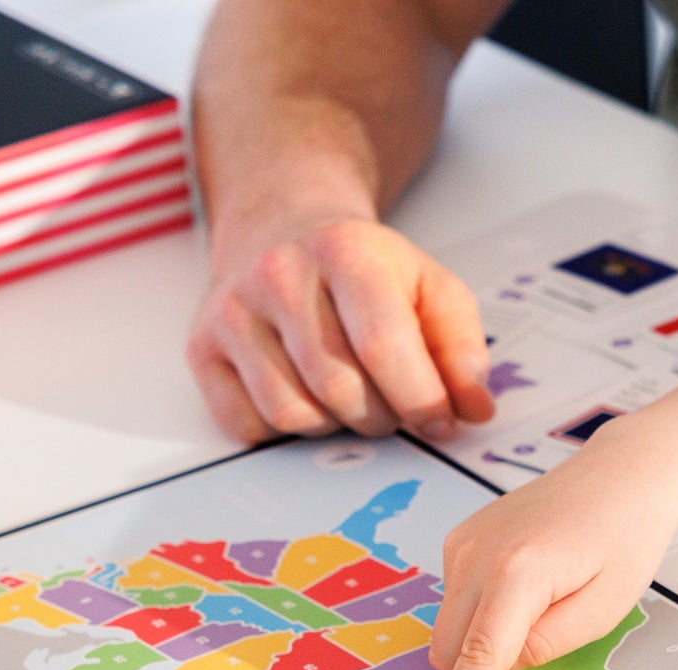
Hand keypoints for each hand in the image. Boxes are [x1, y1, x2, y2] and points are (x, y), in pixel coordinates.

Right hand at [188, 214, 494, 443]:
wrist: (282, 229)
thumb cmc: (363, 271)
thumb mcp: (428, 287)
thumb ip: (461, 348)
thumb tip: (474, 411)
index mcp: (346, 250)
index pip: (384, 346)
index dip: (420, 401)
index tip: (439, 422)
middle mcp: (280, 274)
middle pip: (340, 390)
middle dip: (379, 418)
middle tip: (389, 405)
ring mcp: (233, 311)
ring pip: (294, 415)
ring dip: (332, 426)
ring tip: (344, 394)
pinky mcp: (203, 348)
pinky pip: (249, 426)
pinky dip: (282, 431)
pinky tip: (299, 394)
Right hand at [418, 419, 677, 669]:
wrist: (620, 475)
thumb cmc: (623, 540)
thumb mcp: (602, 611)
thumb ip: (544, 647)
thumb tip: (496, 665)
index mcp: (518, 573)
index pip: (479, 656)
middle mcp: (477, 554)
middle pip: (451, 648)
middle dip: (484, 663)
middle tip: (547, 627)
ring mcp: (462, 543)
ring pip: (449, 627)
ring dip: (484, 634)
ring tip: (542, 596)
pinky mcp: (458, 539)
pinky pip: (456, 600)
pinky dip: (483, 608)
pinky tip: (524, 579)